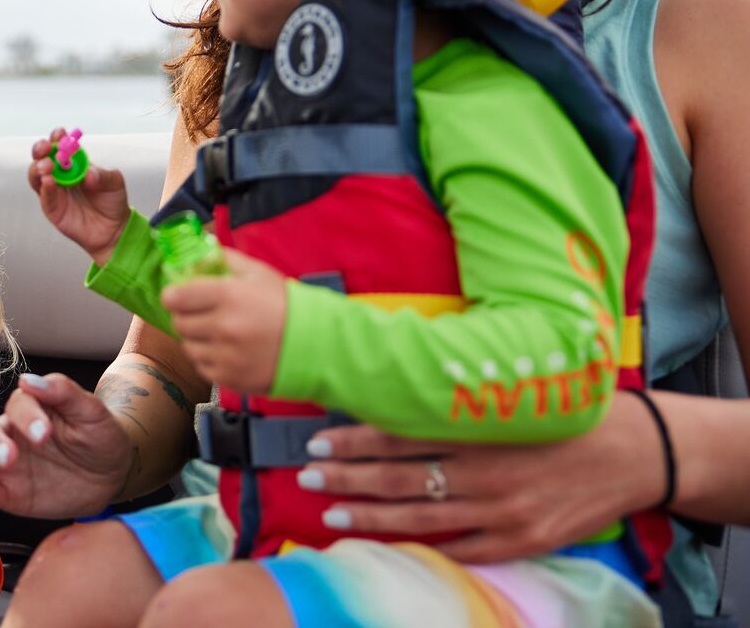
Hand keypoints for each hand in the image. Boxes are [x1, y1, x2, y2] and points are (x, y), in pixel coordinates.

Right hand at [0, 372, 134, 517]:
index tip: (44, 433)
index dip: (27, 417)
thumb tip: (30, 380)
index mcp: (31, 410)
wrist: (110, 477)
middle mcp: (12, 434)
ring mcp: (6, 465)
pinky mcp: (8, 493)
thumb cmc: (100, 437)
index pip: (18, 406)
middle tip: (9, 457)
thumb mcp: (92, 413)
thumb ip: (64, 393)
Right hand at [28, 128, 129, 265]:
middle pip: (42, 157)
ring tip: (47, 166)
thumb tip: (88, 173)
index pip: (60, 145)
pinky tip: (49, 181)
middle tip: (46, 147)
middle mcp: (60, 174)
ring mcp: (54, 191)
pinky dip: (45, 188)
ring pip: (36, 175)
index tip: (60, 134)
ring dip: (38, 167)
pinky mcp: (52, 208)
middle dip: (40, 149)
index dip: (57, 137)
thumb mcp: (114, 182)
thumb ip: (103, 175)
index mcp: (73, 162)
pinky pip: (44, 196)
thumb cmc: (112, 201)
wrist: (113, 229)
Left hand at [159, 247, 286, 393]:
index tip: (176, 295)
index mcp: (228, 296)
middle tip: (199, 313)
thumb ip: (226, 259)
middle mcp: (223, 327)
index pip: (176, 297)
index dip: (173, 295)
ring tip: (216, 332)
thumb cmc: (286, 306)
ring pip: (188, 346)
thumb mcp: (259, 274)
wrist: (318, 346)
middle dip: (185, 316)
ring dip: (196, 339)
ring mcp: (226, 356)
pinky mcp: (230, 378)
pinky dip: (208, 358)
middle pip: (179, 322)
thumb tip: (199, 251)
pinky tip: (225, 350)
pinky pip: (202, 366)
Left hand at [295, 392, 661, 561]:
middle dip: (348, 478)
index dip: (355, 441)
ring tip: (331, 510)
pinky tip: (390, 544)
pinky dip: (426, 547)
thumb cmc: (565, 414)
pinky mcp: (524, 540)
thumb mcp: (510, 395)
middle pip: (400, 479)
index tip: (319, 441)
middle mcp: (487, 472)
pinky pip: (464, 549)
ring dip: (371, 515)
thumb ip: (457, 402)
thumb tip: (396, 394)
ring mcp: (505, 511)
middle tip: (309, 474)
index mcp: (480, 428)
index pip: (401, 436)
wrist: (634, 453)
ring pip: (422, 518)